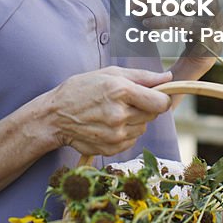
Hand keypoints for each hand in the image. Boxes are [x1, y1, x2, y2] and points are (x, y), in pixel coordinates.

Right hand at [45, 66, 171, 156]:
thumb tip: (168, 77)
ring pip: (143, 127)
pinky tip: (108, 125)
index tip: (154, 95)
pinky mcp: (111, 149)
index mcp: (121, 91)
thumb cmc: (81, 89)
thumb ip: (142, 76)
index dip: (161, 98)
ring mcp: (115, 135)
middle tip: (126, 101)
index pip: (161, 102)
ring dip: (135, 120)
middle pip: (153, 115)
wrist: (54, 117)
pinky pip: (132, 140)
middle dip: (145, 107)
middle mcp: (119, 115)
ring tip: (114, 112)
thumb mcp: (109, 73)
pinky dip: (125, 132)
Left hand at [127, 0, 222, 71]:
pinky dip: (156, 21)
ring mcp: (206, 7)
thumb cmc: (192, 10)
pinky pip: (173, 20)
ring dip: (148, 8)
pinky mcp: (202, 25)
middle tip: (132, 2)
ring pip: (168, 2)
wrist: (211, 38)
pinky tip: (146, 23)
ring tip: (137, 13)